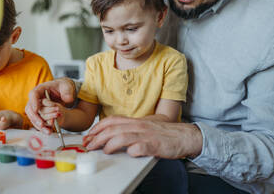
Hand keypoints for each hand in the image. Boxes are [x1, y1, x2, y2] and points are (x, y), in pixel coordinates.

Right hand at [25, 78, 74, 131]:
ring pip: (33, 117)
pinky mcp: (40, 115)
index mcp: (41, 89)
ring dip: (39, 125)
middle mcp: (36, 99)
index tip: (36, 109)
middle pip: (30, 108)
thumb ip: (68, 92)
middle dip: (35, 117)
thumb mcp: (67, 86)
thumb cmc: (63, 87)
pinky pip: (38, 122)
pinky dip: (43, 128)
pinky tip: (49, 132)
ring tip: (47, 130)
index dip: (34, 102)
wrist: (64, 93)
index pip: (33, 94)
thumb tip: (68, 99)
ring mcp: (37, 107)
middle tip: (42, 124)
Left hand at [83, 116, 202, 158]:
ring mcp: (146, 135)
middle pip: (112, 128)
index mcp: (135, 121)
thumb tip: (111, 135)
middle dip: (97, 137)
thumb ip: (129, 129)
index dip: (97, 127)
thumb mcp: (144, 127)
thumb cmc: (164, 133)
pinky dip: (131, 150)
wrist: (184, 136)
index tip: (88, 135)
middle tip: (89, 145)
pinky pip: (140, 147)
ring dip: (109, 144)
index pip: (111, 120)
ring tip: (103, 151)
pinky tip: (127, 154)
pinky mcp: (155, 145)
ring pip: (122, 136)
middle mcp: (138, 126)